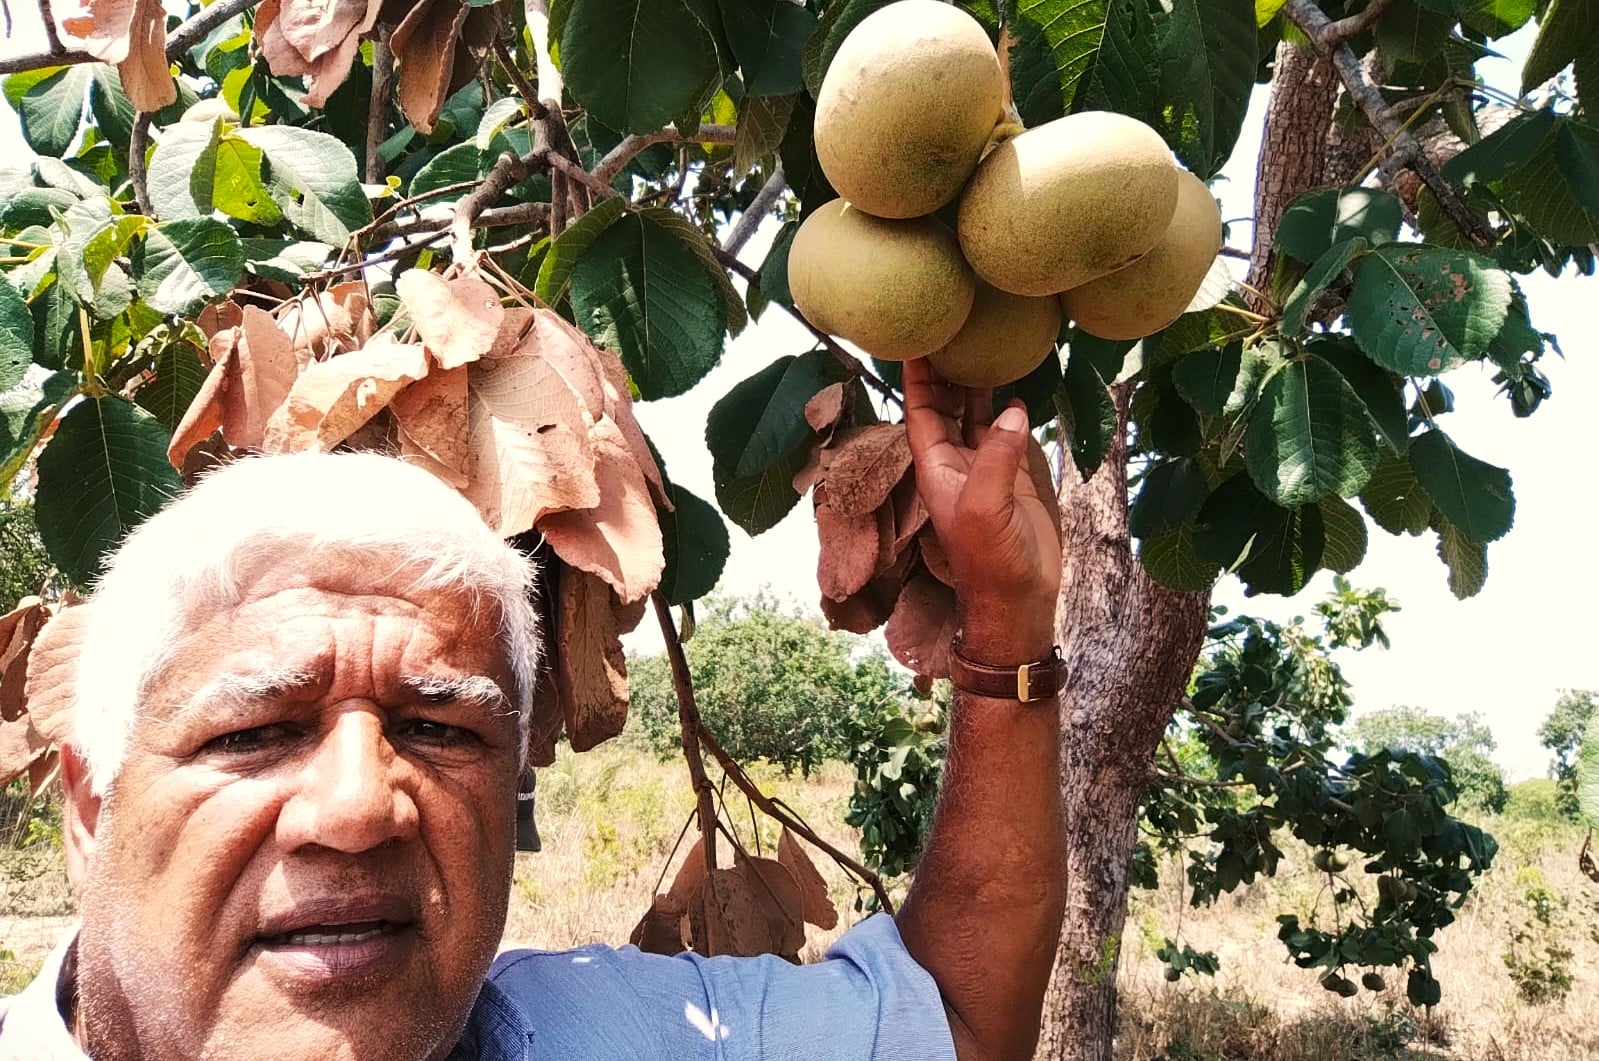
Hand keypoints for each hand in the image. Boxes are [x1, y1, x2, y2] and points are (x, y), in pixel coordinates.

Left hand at [903, 359, 1061, 661]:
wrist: (1019, 599)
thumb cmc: (990, 560)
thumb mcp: (986, 506)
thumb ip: (997, 456)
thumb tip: (1013, 409)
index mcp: (936, 467)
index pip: (920, 411)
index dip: (917, 377)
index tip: (916, 339)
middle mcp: (957, 462)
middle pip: (947, 405)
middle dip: (948, 369)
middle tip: (956, 325)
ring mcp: (987, 467)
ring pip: (979, 414)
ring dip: (980, 382)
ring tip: (986, 341)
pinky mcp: (1016, 475)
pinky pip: (1010, 430)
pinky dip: (1012, 406)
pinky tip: (1019, 380)